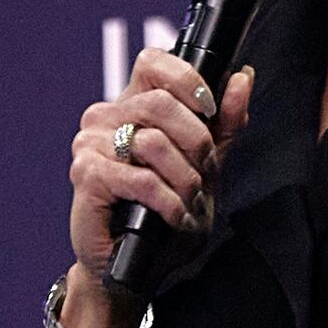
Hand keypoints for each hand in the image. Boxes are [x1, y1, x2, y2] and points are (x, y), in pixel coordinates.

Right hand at [66, 48, 251, 297]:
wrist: (137, 266)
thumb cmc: (166, 210)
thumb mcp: (207, 164)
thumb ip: (225, 122)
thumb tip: (242, 76)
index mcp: (132, 103)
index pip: (154, 61)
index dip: (188, 80)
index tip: (209, 110)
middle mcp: (105, 116)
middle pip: (161, 102)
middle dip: (197, 142)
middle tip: (204, 171)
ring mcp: (90, 144)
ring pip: (154, 141)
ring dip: (185, 177)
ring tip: (189, 199)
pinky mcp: (85, 176)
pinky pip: (141, 179)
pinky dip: (168, 201)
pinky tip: (174, 215)